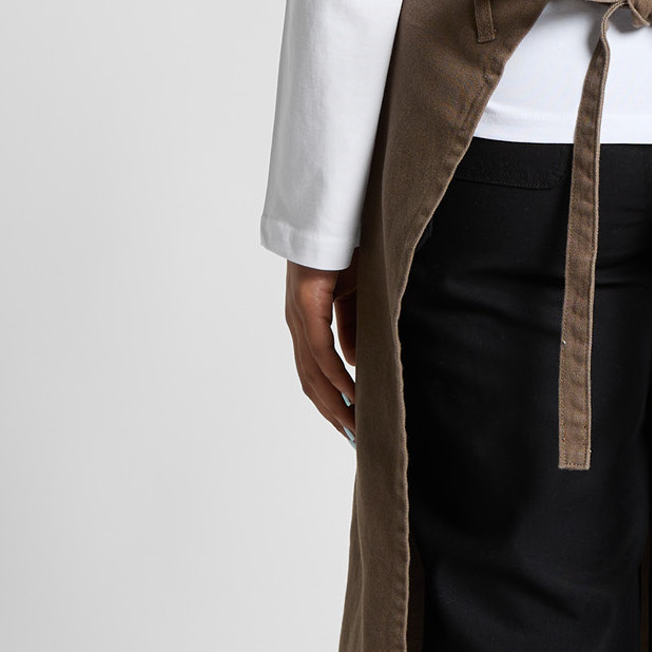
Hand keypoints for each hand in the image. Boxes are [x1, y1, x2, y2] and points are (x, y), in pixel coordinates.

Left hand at [286, 256, 358, 442]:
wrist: (334, 216)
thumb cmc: (345, 250)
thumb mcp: (354, 295)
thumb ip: (352, 327)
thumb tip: (353, 362)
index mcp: (306, 320)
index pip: (313, 371)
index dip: (329, 398)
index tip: (347, 421)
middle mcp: (297, 322)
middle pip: (309, 379)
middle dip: (331, 410)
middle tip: (352, 436)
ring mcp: (298, 315)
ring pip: (311, 371)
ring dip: (332, 401)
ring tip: (352, 424)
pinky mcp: (306, 305)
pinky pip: (319, 350)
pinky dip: (334, 374)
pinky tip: (349, 391)